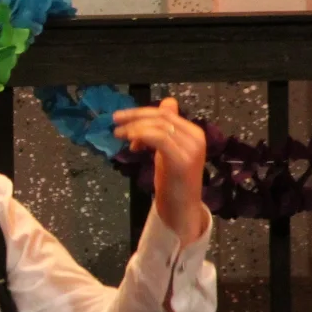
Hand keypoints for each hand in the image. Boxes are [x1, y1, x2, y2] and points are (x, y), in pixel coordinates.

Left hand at [111, 97, 209, 241]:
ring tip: (118, 135)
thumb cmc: (173, 182)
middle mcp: (196, 137)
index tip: (121, 118)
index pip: (165, 112)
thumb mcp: (167, 150)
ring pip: (159, 125)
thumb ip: (165, 129)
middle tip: (115, 123)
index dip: (141, 112)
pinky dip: (142, 136)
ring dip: (134, 127)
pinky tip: (131, 143)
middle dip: (134, 117)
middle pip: (161, 116)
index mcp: (193, 132)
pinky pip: (160, 138)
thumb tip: (167, 102)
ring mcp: (191, 148)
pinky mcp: (182, 160)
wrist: (182, 209)